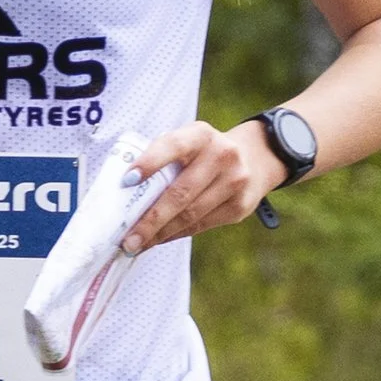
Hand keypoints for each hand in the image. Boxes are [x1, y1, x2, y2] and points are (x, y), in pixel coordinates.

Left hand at [120, 120, 285, 251]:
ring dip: (159, 234)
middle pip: (180, 193)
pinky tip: (159, 239)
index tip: (127, 180)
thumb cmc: (204, 153)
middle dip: (150, 220)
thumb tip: (125, 194)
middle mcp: (221, 156)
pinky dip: (176, 234)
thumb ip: (164, 159)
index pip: (173, 145)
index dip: (150, 162)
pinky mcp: (240, 206)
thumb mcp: (189, 142)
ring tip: (137, 244)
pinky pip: (201, 225)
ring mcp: (234, 182)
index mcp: (201, 135)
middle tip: (126, 239)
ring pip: (190, 215)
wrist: (255, 157)